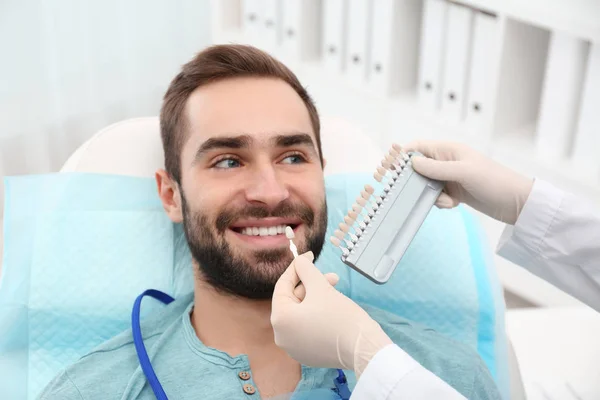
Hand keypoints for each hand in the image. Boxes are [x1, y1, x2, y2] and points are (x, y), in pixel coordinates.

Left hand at [271, 252, 392, 377]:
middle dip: (311, 285)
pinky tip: (332, 306)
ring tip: (336, 289)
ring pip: (301, 313)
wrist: (362, 348)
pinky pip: (307, 328)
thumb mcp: (320, 286)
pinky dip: (316, 315)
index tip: (309, 255)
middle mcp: (281, 336)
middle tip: (331, 276)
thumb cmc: (340, 315)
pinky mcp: (307, 354)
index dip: (297, 268)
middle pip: (293, 301)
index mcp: (280, 319)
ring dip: (316, 298)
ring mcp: (293, 348)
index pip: (283, 286)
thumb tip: (299, 261)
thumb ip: (305, 269)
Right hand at [404, 140, 533, 224]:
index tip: (389, 168)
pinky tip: (455, 204)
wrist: (515, 203)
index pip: (417, 147)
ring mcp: (450, 177)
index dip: (402, 155)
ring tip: (446, 200)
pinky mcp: (454, 192)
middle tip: (412, 192)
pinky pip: (436, 197)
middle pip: (418, 168)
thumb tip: (411, 163)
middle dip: (415, 181)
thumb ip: (436, 168)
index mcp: (448, 150)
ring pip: (426, 185)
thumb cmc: (493, 181)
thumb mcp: (463, 172)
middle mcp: (447, 162)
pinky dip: (442, 202)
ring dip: (430, 195)